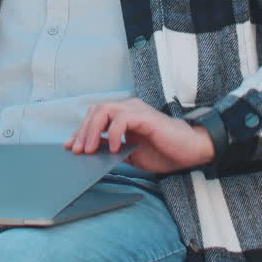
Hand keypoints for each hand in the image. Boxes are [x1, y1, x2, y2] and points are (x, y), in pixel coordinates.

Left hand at [64, 98, 215, 173]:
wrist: (191, 151)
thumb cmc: (164, 151)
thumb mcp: (130, 153)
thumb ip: (112, 149)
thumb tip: (92, 152)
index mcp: (124, 116)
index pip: (95, 116)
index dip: (80, 131)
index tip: (70, 147)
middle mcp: (128, 108)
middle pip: (95, 110)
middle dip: (82, 131)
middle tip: (78, 151)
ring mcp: (136, 110)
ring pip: (104, 110)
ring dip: (92, 130)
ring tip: (90, 149)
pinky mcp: (145, 116)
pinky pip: (122, 118)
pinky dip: (114, 133)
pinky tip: (115, 148)